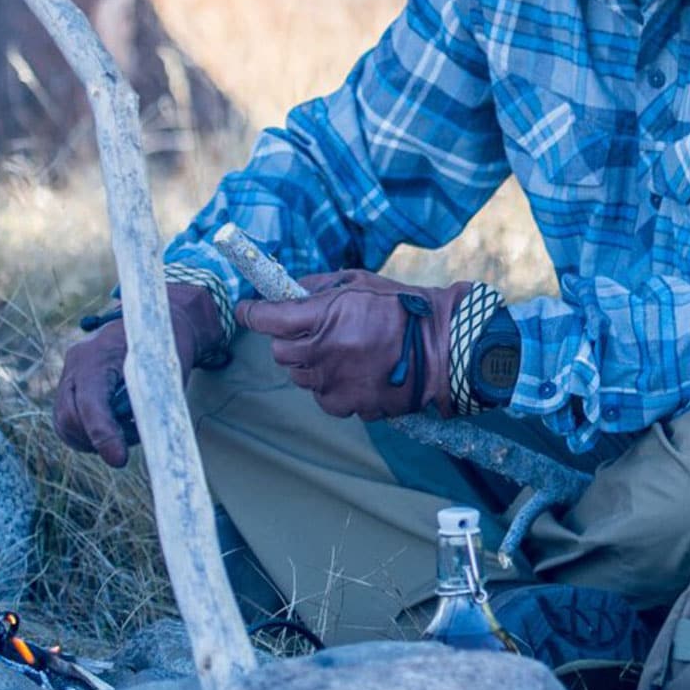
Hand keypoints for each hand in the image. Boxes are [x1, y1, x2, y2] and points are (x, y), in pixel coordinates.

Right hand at [54, 281, 230, 468]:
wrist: (156, 322)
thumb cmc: (166, 346)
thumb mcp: (167, 370)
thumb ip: (152, 400)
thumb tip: (148, 437)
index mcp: (98, 354)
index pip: (90, 403)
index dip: (102, 435)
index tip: (119, 460)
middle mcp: (76, 362)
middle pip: (69, 418)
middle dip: (96, 441)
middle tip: (129, 444)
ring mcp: (68, 373)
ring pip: (64, 424)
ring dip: (92, 440)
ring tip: (127, 431)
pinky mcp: (69, 386)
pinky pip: (67, 420)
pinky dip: (87, 434)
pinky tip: (115, 428)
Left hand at [235, 269, 471, 421]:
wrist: (443, 346)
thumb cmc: (402, 308)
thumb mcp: (359, 283)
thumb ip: (319, 286)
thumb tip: (290, 292)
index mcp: (324, 317)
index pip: (268, 318)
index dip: (252, 312)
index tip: (247, 309)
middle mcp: (324, 353)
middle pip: (280, 353)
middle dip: (288, 341)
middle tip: (308, 331)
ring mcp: (336, 383)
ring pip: (301, 377)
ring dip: (310, 364)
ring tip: (341, 351)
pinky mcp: (350, 406)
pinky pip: (324, 398)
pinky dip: (331, 387)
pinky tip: (353, 372)